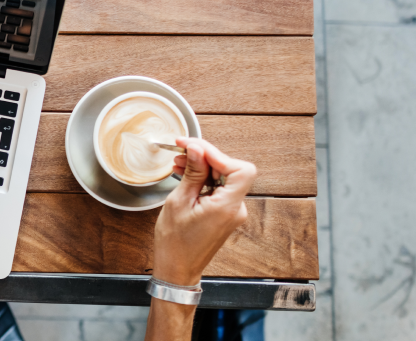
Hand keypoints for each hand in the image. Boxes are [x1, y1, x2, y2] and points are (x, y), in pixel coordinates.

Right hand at [152, 138, 256, 285]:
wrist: (177, 268)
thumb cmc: (175, 243)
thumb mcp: (179, 202)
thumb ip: (192, 173)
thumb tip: (197, 149)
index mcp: (227, 207)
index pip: (240, 169)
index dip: (218, 154)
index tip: (195, 147)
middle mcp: (236, 209)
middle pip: (231, 170)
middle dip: (206, 157)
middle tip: (182, 149)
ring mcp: (232, 212)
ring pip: (224, 178)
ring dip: (203, 167)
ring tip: (178, 162)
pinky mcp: (225, 213)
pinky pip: (219, 188)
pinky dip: (204, 179)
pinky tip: (186, 175)